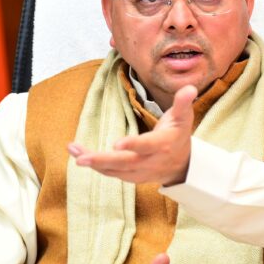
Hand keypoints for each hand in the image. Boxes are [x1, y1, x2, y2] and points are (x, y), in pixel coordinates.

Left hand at [68, 85, 196, 184]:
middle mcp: (150, 161)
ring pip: (113, 170)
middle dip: (102, 160)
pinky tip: (79, 155)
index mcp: (163, 145)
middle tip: (80, 157)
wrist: (182, 166)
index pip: (147, 146)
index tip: (116, 144)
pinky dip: (95, 165)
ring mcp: (139, 172)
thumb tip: (190, 88)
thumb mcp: (183, 117)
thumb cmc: (178, 135)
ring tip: (73, 150)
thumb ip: (182, 103)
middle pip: (124, 163)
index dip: (133, 145)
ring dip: (92, 161)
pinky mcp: (130, 176)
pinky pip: (110, 173)